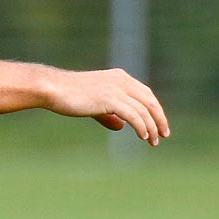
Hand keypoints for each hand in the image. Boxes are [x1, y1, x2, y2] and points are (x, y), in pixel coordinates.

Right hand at [46, 67, 168, 145]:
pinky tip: (143, 136)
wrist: (54, 89)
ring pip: (143, 110)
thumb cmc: (69, 95)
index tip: (160, 125)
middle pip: (149, 101)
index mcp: (119, 77)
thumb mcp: (94, 104)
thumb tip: (121, 126)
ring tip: (153, 141)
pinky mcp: (110, 99)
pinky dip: (141, 127)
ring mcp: (116, 89)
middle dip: (159, 118)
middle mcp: (121, 80)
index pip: (145, 94)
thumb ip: (109, 114)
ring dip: (151, 127)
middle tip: (164, 134)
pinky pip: (133, 115)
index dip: (155, 109)